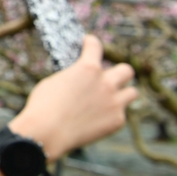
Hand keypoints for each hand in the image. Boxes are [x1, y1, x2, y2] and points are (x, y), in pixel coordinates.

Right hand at [7, 35, 135, 159]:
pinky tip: (98, 119)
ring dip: (123, 93)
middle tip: (109, 78)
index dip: (91, 42)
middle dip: (118, 72)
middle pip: (126, 70)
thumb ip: (73, 77)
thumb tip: (79, 81)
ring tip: (111, 99)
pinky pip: (121, 114)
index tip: (89, 43)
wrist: (47, 132)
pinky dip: (112, 115)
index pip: (95, 46)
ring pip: (132, 92)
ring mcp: (114, 102)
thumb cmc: (43, 106)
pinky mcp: (117, 121)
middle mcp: (106, 83)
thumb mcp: (55, 82)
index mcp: (88, 68)